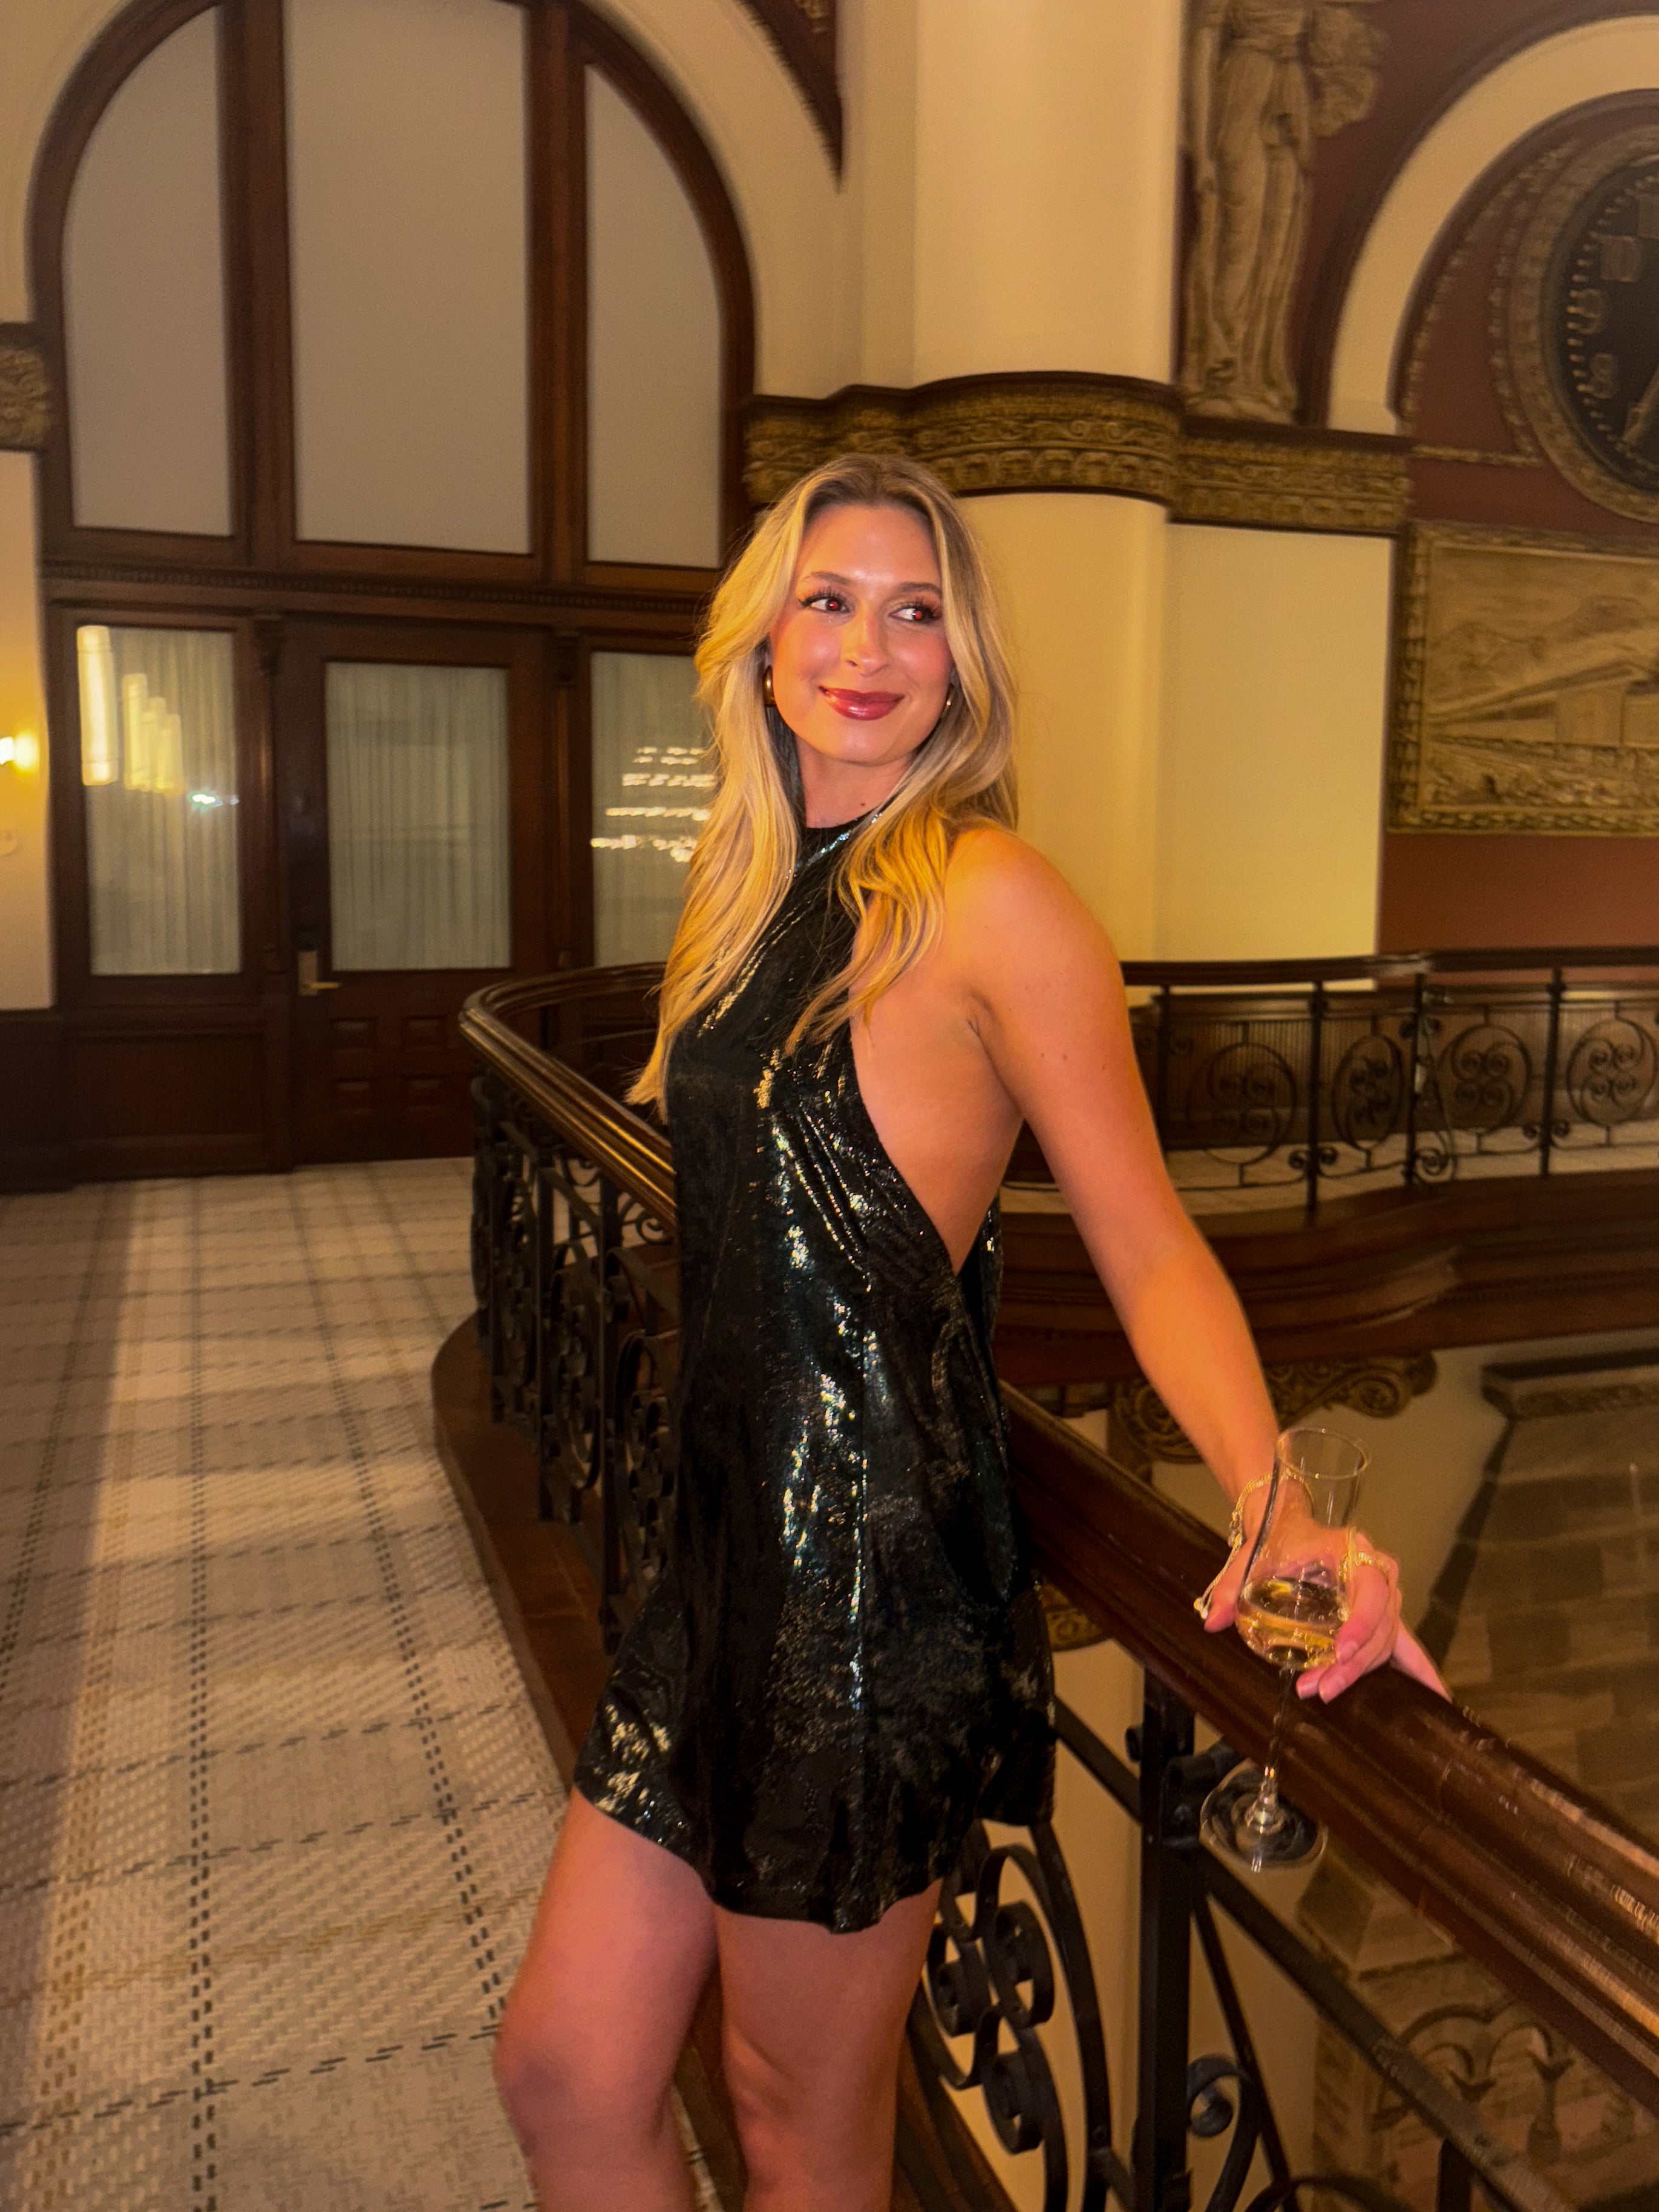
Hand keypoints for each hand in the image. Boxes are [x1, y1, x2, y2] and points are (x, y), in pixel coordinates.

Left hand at [1199, 1520, 1449, 1702]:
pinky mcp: (1384, 1612)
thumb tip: (1213, 1621)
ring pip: (1387, 1639)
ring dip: (1360, 1670)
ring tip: (1324, 1690)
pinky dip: (1420, 1668)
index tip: (1340, 1651)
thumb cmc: (1273, 1540)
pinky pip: (1407, 1642)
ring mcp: (1386, 1592)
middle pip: (1381, 1623)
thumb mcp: (1249, 1559)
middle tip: (1320, 1687)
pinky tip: (1436, 1696)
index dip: (1362, 1623)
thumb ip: (1231, 1589)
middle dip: (1351, 1662)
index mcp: (1350, 1550)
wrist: (1286, 1522)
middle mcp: (1376, 1569)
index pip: (1371, 1589)